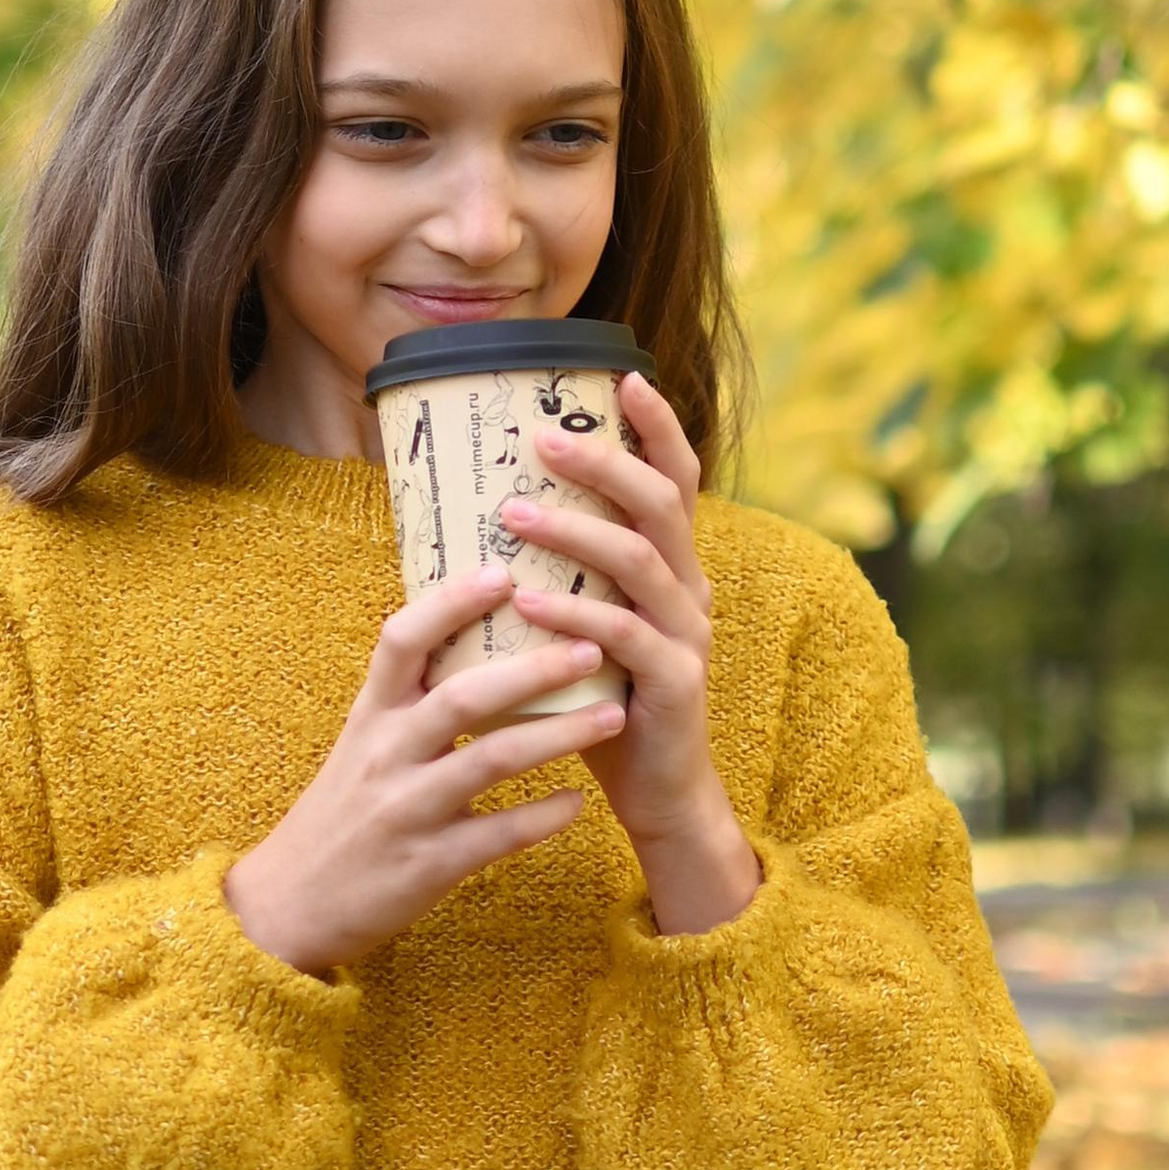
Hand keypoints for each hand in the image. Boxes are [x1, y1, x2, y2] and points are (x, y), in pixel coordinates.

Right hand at [224, 564, 626, 976]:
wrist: (290, 905)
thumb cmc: (339, 813)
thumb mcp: (360, 744)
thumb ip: (407, 700)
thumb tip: (467, 638)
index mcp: (370, 715)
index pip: (402, 640)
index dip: (450, 602)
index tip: (501, 571)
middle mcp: (386, 754)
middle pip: (464, 695)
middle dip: (533, 669)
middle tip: (592, 645)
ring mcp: (408, 810)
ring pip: (491, 760)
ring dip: (558, 735)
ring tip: (611, 715)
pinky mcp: (429, 865)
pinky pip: (499, 835)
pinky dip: (543, 816)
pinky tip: (579, 801)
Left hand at [500, 370, 761, 932]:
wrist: (655, 795)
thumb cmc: (601, 696)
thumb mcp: (581, 622)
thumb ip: (556, 571)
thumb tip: (477, 510)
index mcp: (673, 565)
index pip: (675, 479)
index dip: (657, 425)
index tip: (621, 374)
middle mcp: (691, 589)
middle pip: (661, 504)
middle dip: (604, 462)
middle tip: (543, 437)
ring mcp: (689, 636)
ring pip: (641, 562)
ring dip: (575, 531)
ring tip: (513, 512)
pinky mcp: (676, 685)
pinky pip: (626, 637)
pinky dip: (574, 615)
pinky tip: (527, 601)